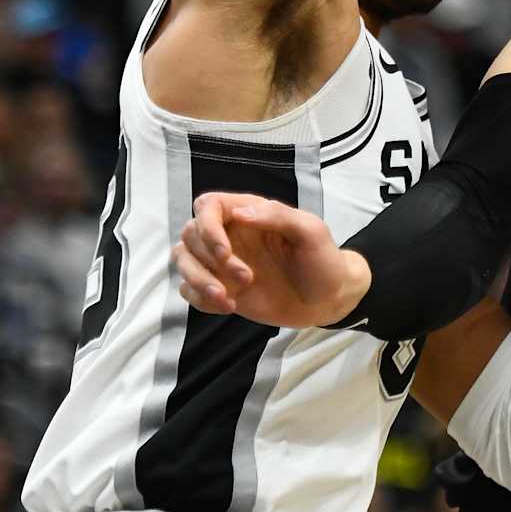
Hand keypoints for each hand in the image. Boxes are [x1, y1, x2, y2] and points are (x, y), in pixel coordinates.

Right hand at [173, 192, 368, 328]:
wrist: (328, 300)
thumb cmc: (323, 259)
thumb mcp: (310, 231)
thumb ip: (278, 216)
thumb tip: (240, 213)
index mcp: (249, 213)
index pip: (207, 205)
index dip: (207, 226)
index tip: (226, 251)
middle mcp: (230, 235)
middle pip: (189, 235)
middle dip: (209, 260)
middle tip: (247, 278)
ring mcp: (222, 263)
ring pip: (182, 262)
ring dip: (198, 281)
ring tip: (229, 299)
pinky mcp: (220, 288)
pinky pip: (188, 290)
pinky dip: (200, 299)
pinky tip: (230, 306)